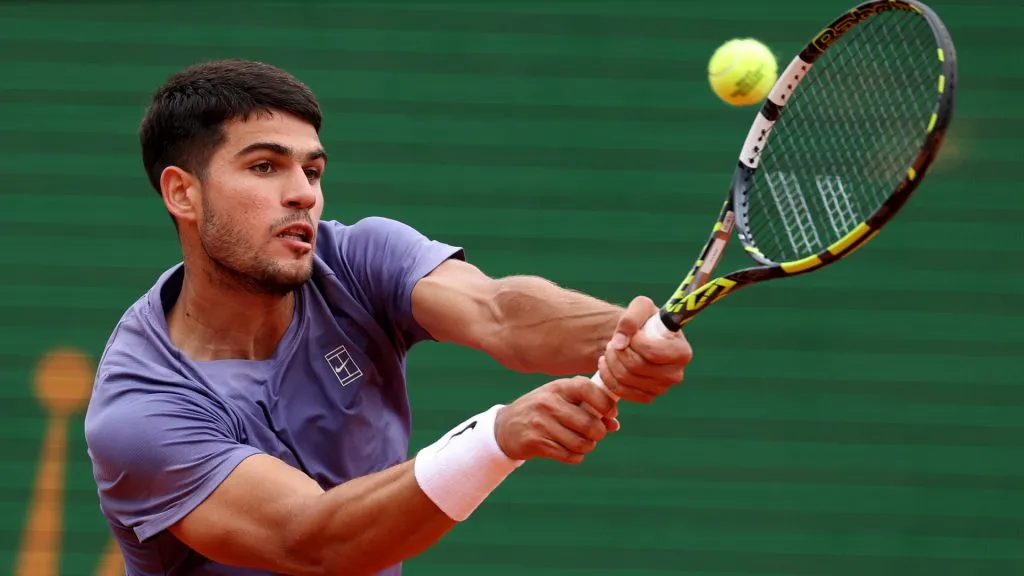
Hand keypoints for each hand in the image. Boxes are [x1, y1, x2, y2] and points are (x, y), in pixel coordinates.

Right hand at [494, 376, 617, 464]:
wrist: (506, 427)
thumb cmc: (542, 411)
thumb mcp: (561, 400)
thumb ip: (588, 407)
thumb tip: (614, 424)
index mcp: (558, 387)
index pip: (587, 388)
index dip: (605, 402)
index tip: (610, 413)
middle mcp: (549, 403)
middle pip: (589, 423)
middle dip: (599, 433)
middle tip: (595, 434)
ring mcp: (541, 423)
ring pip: (581, 443)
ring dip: (587, 446)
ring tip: (582, 442)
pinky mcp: (536, 443)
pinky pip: (569, 456)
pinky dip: (575, 456)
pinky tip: (569, 451)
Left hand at [597, 295, 692, 403]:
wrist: (638, 338)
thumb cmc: (645, 320)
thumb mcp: (641, 307)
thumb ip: (631, 318)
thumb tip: (619, 343)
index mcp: (682, 352)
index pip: (652, 353)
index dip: (635, 342)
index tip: (631, 333)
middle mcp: (676, 374)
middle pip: (636, 366)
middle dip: (618, 351)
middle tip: (613, 342)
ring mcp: (662, 388)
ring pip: (626, 378)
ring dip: (611, 361)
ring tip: (609, 349)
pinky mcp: (647, 397)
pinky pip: (621, 391)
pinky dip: (608, 376)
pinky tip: (606, 363)